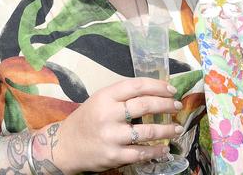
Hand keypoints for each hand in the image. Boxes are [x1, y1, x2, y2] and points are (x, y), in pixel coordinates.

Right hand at [52, 77, 182, 173]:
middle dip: (166, 105)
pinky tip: (164, 148)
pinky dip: (156, 151)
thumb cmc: (87, 119)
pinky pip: (141, 153)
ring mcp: (111, 136)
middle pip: (145, 105)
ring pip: (147, 131)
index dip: (158, 86)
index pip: (137, 86)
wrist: (65, 145)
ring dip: (167, 130)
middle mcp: (108, 114)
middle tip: (177, 106)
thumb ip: (123, 95)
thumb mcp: (100, 99)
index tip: (171, 90)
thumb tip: (155, 92)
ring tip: (177, 128)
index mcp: (106, 96)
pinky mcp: (113, 156)